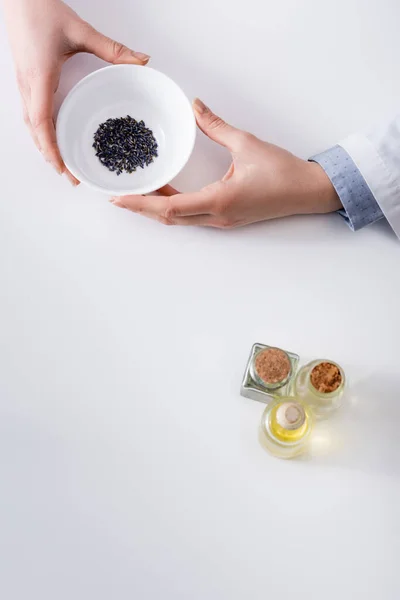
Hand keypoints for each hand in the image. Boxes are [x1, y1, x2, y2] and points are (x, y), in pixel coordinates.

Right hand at [3, 0, 149, 183]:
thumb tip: (141, 60)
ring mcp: (23, 84)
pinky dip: (39, 131)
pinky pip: (30, 113)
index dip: (51, 149)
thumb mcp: (80, 31)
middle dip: (50, 157)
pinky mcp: (24, 80)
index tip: (64, 169)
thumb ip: (112, 48)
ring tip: (61, 164)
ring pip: (30, 125)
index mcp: (40, 78)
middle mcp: (28, 86)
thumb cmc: (41, 10)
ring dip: (44, 147)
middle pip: (35, 132)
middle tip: (69, 177)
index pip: (42, 123)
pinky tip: (51, 136)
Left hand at [111, 99, 341, 226]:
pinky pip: (192, 217)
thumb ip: (216, 126)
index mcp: (220, 200)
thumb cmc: (283, 171)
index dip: (142, 204)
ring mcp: (222, 221)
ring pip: (179, 220)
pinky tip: (164, 194)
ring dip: (156, 209)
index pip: (171, 207)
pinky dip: (173, 208)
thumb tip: (196, 106)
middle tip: (117, 198)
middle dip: (141, 209)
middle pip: (169, 218)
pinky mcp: (226, 219)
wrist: (308, 192)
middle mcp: (217, 217)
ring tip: (135, 194)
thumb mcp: (247, 144)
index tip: (120, 198)